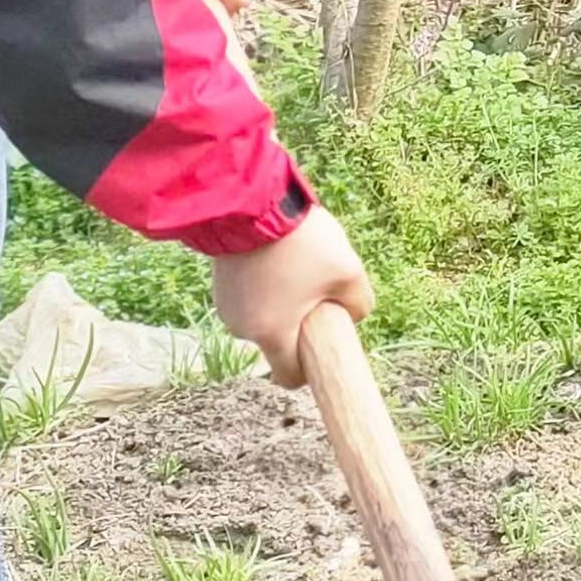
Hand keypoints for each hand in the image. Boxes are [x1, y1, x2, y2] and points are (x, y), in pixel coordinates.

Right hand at [211, 203, 372, 387]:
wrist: (251, 203)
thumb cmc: (301, 243)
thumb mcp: (349, 273)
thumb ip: (359, 304)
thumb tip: (353, 315)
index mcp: (271, 334)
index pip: (290, 377)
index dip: (311, 368)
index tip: (325, 348)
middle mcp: (242, 327)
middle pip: (280, 341)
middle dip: (302, 324)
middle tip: (318, 289)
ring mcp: (227, 305)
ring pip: (266, 316)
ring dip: (284, 302)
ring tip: (298, 264)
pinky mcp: (221, 283)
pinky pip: (252, 297)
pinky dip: (267, 286)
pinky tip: (279, 256)